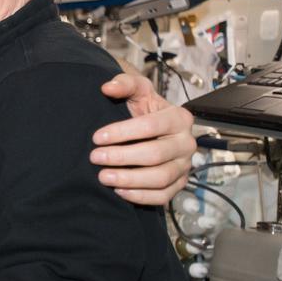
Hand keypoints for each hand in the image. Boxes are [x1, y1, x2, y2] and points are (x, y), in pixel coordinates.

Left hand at [92, 73, 195, 205]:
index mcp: (179, 118)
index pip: (150, 126)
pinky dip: (141, 196)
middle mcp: (186, 143)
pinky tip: (119, 191)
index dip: (122, 132)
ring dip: (129, 180)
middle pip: (155, 154)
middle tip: (95, 158)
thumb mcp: (137, 91)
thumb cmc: (144, 109)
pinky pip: (163, 196)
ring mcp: (184, 166)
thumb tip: (107, 87)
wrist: (153, 129)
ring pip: (160, 178)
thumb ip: (124, 83)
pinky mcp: (178, 184)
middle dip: (121, 157)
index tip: (96, 137)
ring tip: (103, 177)